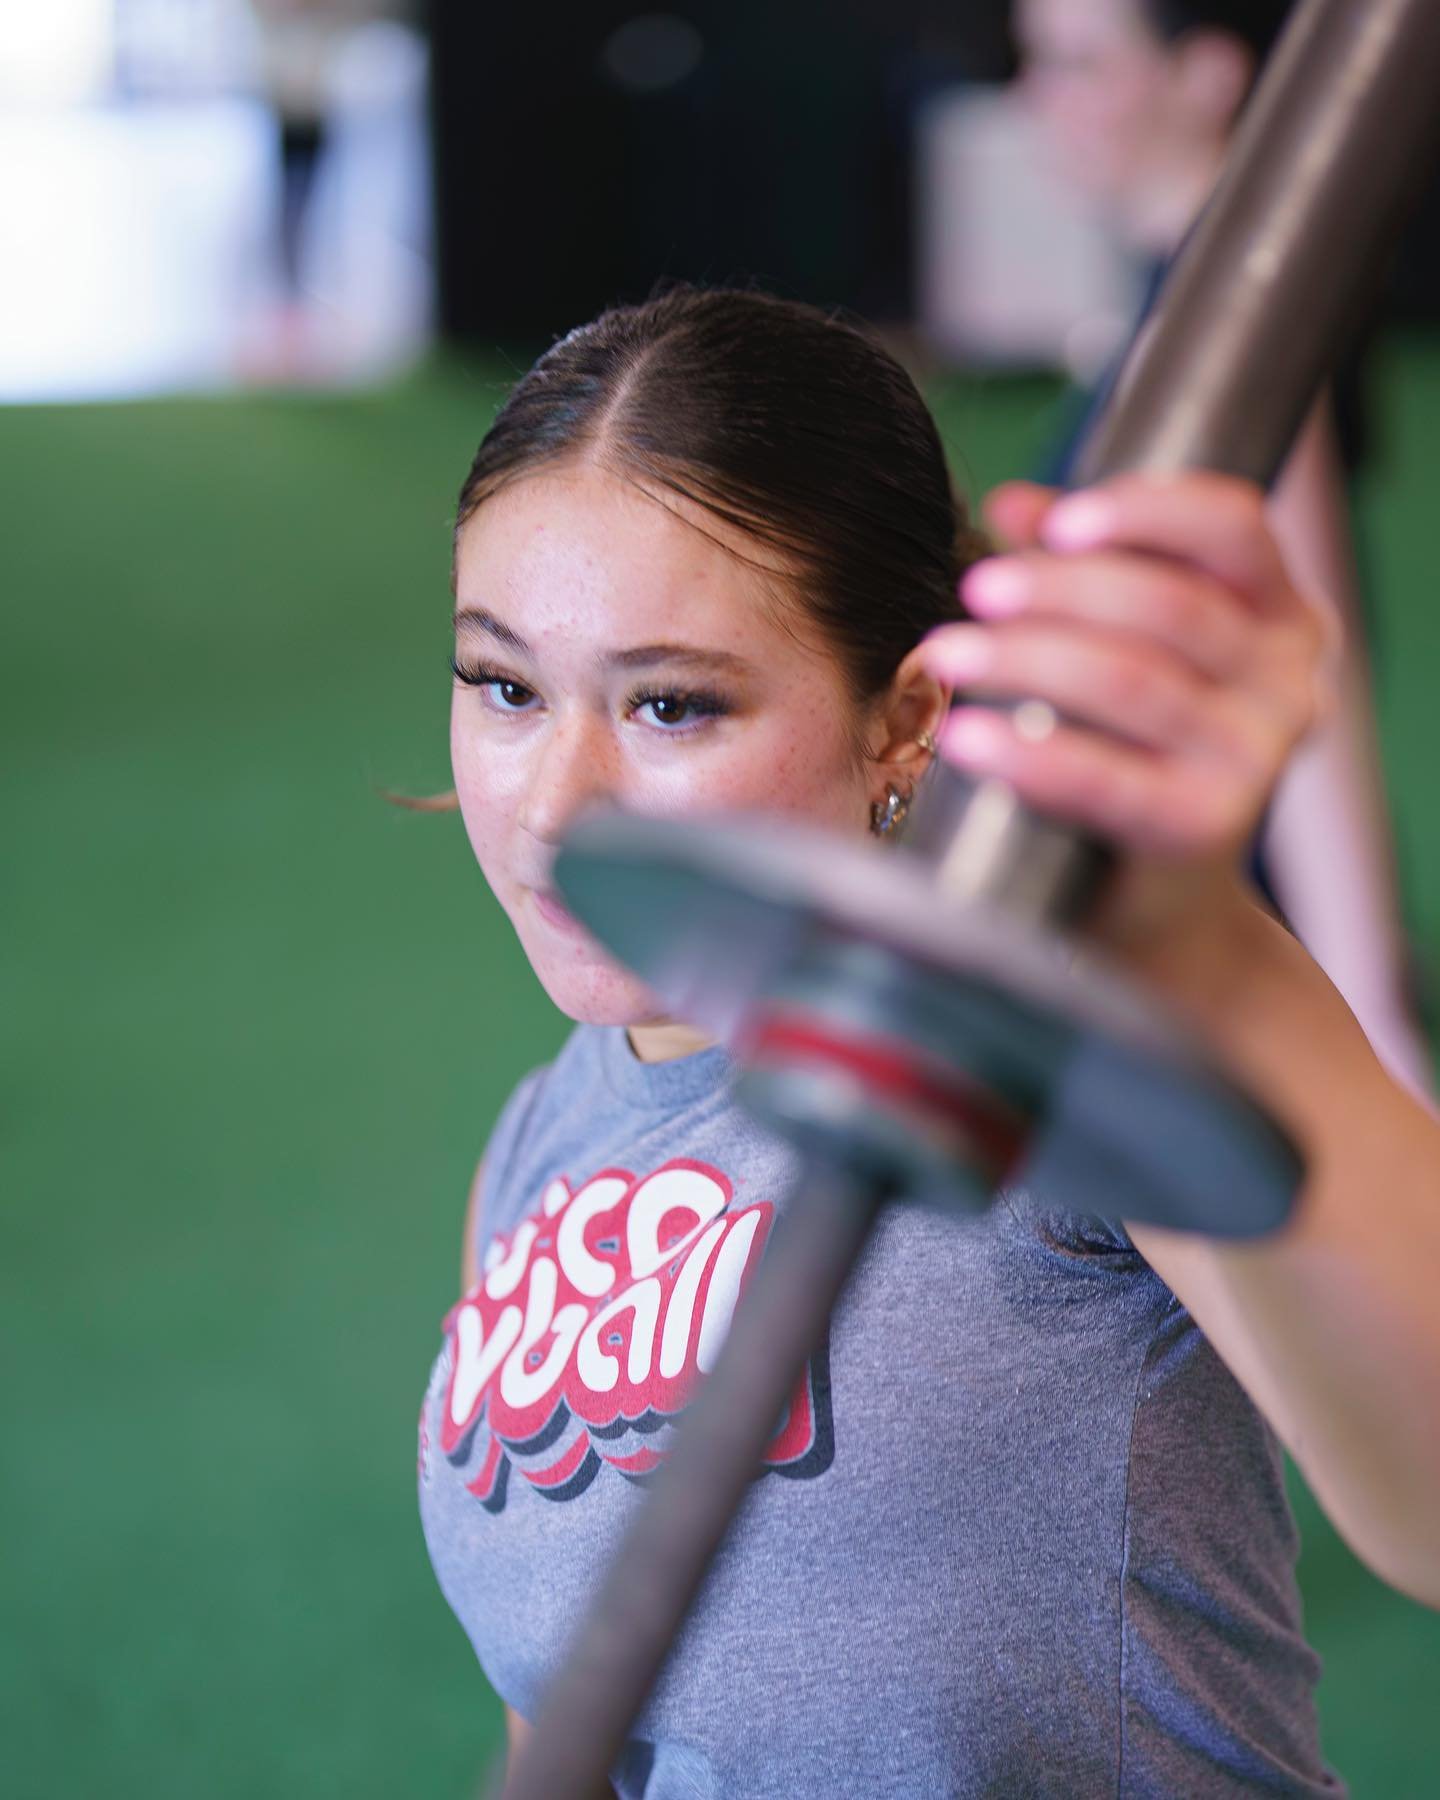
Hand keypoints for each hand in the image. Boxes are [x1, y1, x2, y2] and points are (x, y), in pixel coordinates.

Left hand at [917, 473, 1334, 956]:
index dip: (1146, 510)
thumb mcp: (1117, 645)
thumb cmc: (1131, 752)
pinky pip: (1106, 778)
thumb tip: (1012, 503)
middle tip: (973, 589)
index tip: (1057, 520)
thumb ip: (1075, 567)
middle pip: (1169, 605)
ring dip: (1028, 658)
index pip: (1233, 527)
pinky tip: (966, 738)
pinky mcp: (1204, 828)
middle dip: (1059, 589)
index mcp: (1279, 615)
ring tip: (945, 652)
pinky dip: (1028, 754)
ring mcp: (1254, 758)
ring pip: (1133, 680)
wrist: (1152, 899)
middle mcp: (1286, 682)